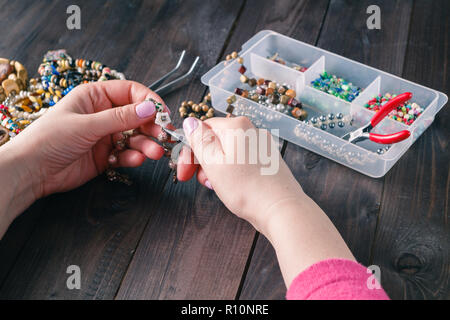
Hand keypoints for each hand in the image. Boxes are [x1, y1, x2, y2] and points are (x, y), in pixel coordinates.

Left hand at [3, 80, 168, 200]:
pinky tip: (136, 160)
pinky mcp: (106, 156)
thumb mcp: (87, 125)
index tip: (163, 114)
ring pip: (134, 137)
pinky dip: (133, 157)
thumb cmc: (50, 139)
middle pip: (136, 116)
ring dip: (146, 144)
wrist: (31, 172)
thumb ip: (120, 118)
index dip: (149, 101)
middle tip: (164, 136)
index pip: (130, 92)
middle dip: (151, 126)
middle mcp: (103, 114)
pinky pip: (127, 154)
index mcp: (95, 97)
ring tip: (155, 153)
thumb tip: (151, 109)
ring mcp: (105, 136)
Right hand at [176, 116, 303, 233]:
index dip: (190, 151)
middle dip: (204, 161)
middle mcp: (252, 131)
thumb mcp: (213, 163)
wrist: (281, 209)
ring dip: (217, 169)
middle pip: (217, 141)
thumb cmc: (247, 188)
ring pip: (229, 153)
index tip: (185, 170)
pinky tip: (233, 188)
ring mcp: (262, 146)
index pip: (203, 129)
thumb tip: (190, 122)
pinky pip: (243, 162)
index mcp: (237, 126)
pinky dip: (233, 173)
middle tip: (200, 181)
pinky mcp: (268, 161)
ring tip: (218, 187)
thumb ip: (200, 140)